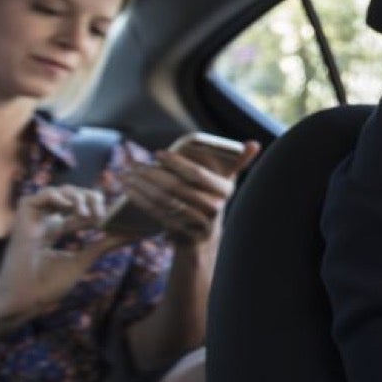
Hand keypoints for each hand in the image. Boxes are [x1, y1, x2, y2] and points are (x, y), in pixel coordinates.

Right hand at [0, 185, 128, 320]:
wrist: (25, 301)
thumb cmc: (48, 286)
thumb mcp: (82, 261)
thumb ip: (103, 245)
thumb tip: (131, 234)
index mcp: (55, 230)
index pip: (80, 210)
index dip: (98, 209)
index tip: (114, 217)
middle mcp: (44, 222)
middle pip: (71, 196)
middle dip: (90, 198)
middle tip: (103, 213)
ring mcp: (32, 221)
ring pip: (57, 192)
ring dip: (76, 197)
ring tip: (88, 213)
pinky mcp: (20, 222)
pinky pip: (34, 198)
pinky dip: (55, 196)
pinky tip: (69, 207)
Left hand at [118, 140, 259, 246]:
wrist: (205, 238)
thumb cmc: (212, 200)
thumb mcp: (227, 182)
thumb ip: (240, 162)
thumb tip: (254, 143)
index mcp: (225, 191)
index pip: (197, 174)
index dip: (176, 163)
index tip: (158, 153)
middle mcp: (214, 208)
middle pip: (177, 188)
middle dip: (153, 174)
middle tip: (135, 164)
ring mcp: (198, 223)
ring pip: (165, 201)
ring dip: (142, 187)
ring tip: (127, 175)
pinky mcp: (181, 233)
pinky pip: (157, 214)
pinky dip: (141, 201)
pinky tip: (129, 191)